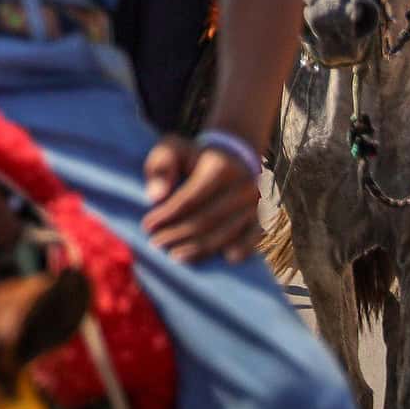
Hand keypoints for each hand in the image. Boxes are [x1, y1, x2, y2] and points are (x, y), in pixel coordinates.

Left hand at [141, 136, 260, 262]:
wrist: (231, 157)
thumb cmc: (192, 157)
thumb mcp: (171, 150)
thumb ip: (161, 167)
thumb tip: (155, 197)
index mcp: (220, 166)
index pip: (190, 198)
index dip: (167, 215)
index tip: (147, 226)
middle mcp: (244, 184)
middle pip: (207, 219)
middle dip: (178, 234)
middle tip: (156, 244)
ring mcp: (256, 202)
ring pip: (226, 232)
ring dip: (199, 248)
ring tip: (174, 256)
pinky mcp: (262, 215)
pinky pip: (253, 236)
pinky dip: (241, 249)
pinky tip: (226, 259)